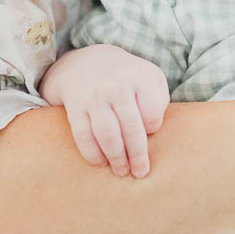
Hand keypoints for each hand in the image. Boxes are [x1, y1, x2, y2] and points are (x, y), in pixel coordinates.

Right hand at [37, 44, 168, 176]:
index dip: (153, 127)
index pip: (152, 111)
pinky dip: (92, 153)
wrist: (86, 62)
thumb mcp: (149, 77)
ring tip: (122, 170)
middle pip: (132, 127)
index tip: (151, 134)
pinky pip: (83, 135)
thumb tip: (154, 129)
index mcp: (140, 77)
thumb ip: (159, 99)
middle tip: (140, 171)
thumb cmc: (127, 77)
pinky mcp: (76, 106)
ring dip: (116, 157)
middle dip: (137, 154)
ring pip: (107, 134)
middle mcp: (117, 85)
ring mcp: (95, 95)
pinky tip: (100, 162)